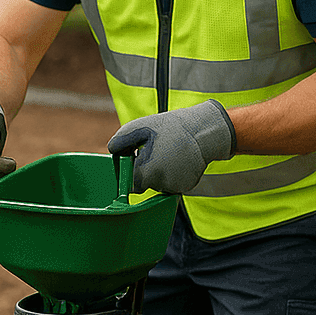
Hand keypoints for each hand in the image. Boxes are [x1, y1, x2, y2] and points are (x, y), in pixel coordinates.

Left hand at [107, 100, 235, 193]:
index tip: (136, 159)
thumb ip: (120, 141)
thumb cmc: (169, 128)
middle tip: (153, 151)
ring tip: (168, 152)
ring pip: (159, 184)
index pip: (130, 184)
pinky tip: (178, 159)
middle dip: (145, 170)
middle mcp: (160, 184)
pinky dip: (173, 174)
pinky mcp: (187, 187)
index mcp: (146, 172)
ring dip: (159, 172)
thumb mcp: (138, 127)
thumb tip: (112, 151)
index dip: (131, 172)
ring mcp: (175, 187)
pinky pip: (173, 183)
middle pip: (145, 184)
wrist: (203, 132)